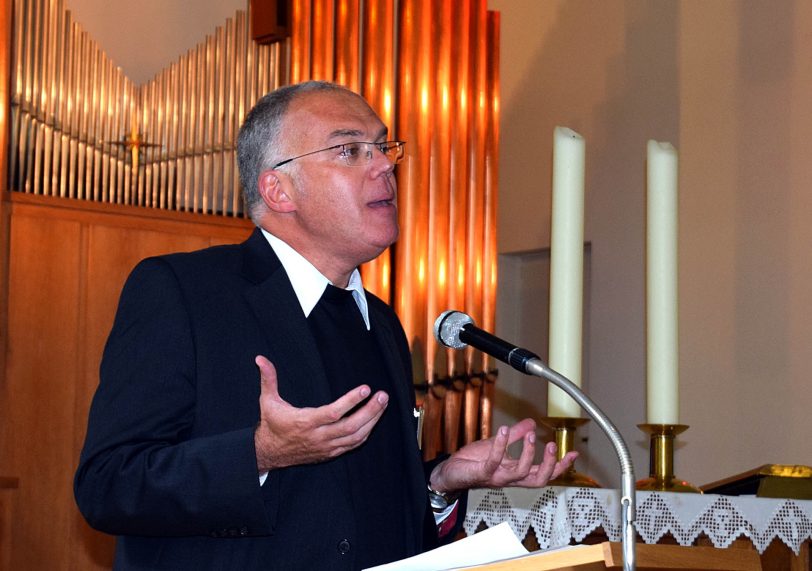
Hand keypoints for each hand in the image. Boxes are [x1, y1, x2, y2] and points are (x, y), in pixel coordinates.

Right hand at [253, 355, 388, 471]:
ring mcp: (326, 447)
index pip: (334, 413)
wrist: (270, 453)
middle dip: (370, 411)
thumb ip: (268, 378)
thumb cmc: (272, 424)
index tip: (366, 388)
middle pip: (350, 426)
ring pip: (356, 437)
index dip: (351, 401)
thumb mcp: (267, 401)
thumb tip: (260, 358)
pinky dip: (366, 432)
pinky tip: (374, 419)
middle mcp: (318, 437)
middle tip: (383, 395)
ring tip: (383, 403)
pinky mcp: (330, 453)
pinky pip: (353, 445)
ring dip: (372, 420)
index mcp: (305, 422)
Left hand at [429, 418, 577, 491]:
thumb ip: (516, 436)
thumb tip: (532, 423)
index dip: (561, 466)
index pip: (544, 474)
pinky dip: (501, 446)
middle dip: (550, 465)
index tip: (574, 453)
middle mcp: (510, 478)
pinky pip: (495, 461)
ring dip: (529, 453)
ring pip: (521, 472)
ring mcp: (497, 477)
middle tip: (555, 445)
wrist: (450, 472)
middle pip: (538, 480)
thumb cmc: (474, 461)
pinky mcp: (482, 472)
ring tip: (531, 435)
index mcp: (517, 472)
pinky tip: (505, 430)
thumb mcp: (498, 445)